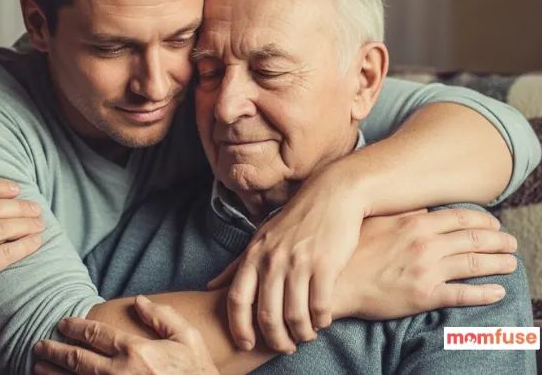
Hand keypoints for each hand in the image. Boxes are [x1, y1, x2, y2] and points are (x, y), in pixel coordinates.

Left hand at [33, 296, 218, 374]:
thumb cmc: (197, 372)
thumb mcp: (188, 339)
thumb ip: (163, 317)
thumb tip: (138, 301)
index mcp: (136, 351)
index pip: (96, 334)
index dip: (76, 327)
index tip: (63, 323)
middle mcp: (120, 373)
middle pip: (77, 359)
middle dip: (55, 350)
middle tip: (40, 345)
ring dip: (52, 373)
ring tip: (37, 365)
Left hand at [208, 165, 365, 351]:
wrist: (332, 194)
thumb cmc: (294, 220)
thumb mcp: (260, 238)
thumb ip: (236, 266)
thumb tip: (209, 286)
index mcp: (254, 255)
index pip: (236, 299)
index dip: (239, 327)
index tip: (246, 344)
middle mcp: (272, 260)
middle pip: (266, 315)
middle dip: (275, 339)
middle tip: (284, 347)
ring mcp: (298, 262)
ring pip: (295, 316)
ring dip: (301, 334)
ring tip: (306, 335)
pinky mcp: (325, 265)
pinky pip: (320, 306)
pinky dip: (321, 320)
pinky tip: (323, 320)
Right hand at [335, 207, 518, 319]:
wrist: (335, 283)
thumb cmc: (350, 252)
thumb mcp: (374, 222)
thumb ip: (401, 214)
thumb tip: (419, 207)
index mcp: (414, 224)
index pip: (459, 218)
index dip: (482, 222)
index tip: (494, 225)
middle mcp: (425, 244)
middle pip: (474, 239)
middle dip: (498, 241)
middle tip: (511, 243)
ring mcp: (427, 270)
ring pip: (474, 264)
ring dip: (498, 263)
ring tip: (511, 264)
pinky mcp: (424, 295)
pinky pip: (463, 294)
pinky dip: (485, 293)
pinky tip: (498, 292)